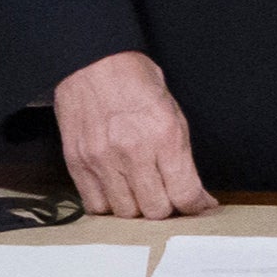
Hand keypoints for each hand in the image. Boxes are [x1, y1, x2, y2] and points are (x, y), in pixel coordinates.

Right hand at [54, 50, 216, 219]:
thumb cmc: (135, 81)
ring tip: (142, 192)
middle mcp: (133, 152)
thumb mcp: (172, 109)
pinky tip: (118, 190)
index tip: (199, 205)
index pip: (184, 192)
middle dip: (168, 208)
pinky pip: (96, 206)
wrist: (93, 64)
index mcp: (164, 135)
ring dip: (138, 208)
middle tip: (169, 197)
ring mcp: (102, 161)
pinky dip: (110, 205)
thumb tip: (193, 189)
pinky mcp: (78, 165)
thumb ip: (180, 152)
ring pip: (126, 213)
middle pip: (155, 210)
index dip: (196, 206)